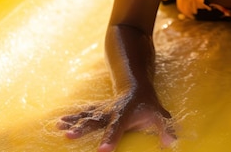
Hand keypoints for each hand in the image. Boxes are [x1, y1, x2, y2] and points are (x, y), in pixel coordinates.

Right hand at [57, 94, 175, 150]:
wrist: (136, 85)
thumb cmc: (148, 104)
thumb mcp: (159, 115)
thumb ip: (165, 129)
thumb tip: (171, 143)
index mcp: (125, 114)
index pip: (117, 128)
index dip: (110, 139)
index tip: (102, 151)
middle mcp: (111, 111)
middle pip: (96, 121)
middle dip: (83, 129)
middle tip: (70, 137)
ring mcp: (102, 110)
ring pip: (86, 116)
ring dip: (73, 122)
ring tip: (59, 128)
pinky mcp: (97, 110)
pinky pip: (83, 114)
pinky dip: (72, 117)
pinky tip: (59, 122)